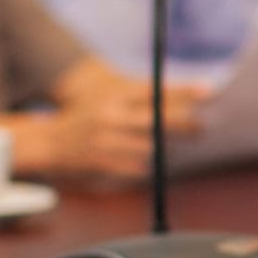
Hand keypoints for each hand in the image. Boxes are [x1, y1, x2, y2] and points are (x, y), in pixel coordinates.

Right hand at [40, 78, 205, 181]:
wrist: (48, 142)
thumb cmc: (85, 118)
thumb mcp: (108, 99)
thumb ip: (138, 98)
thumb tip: (176, 98)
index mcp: (112, 96)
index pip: (155, 91)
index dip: (184, 91)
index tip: (209, 92)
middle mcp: (111, 114)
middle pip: (158, 119)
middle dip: (185, 125)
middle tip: (202, 128)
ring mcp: (106, 138)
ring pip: (150, 146)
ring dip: (163, 148)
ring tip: (173, 146)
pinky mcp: (102, 160)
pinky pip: (136, 166)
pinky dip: (145, 165)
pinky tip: (147, 163)